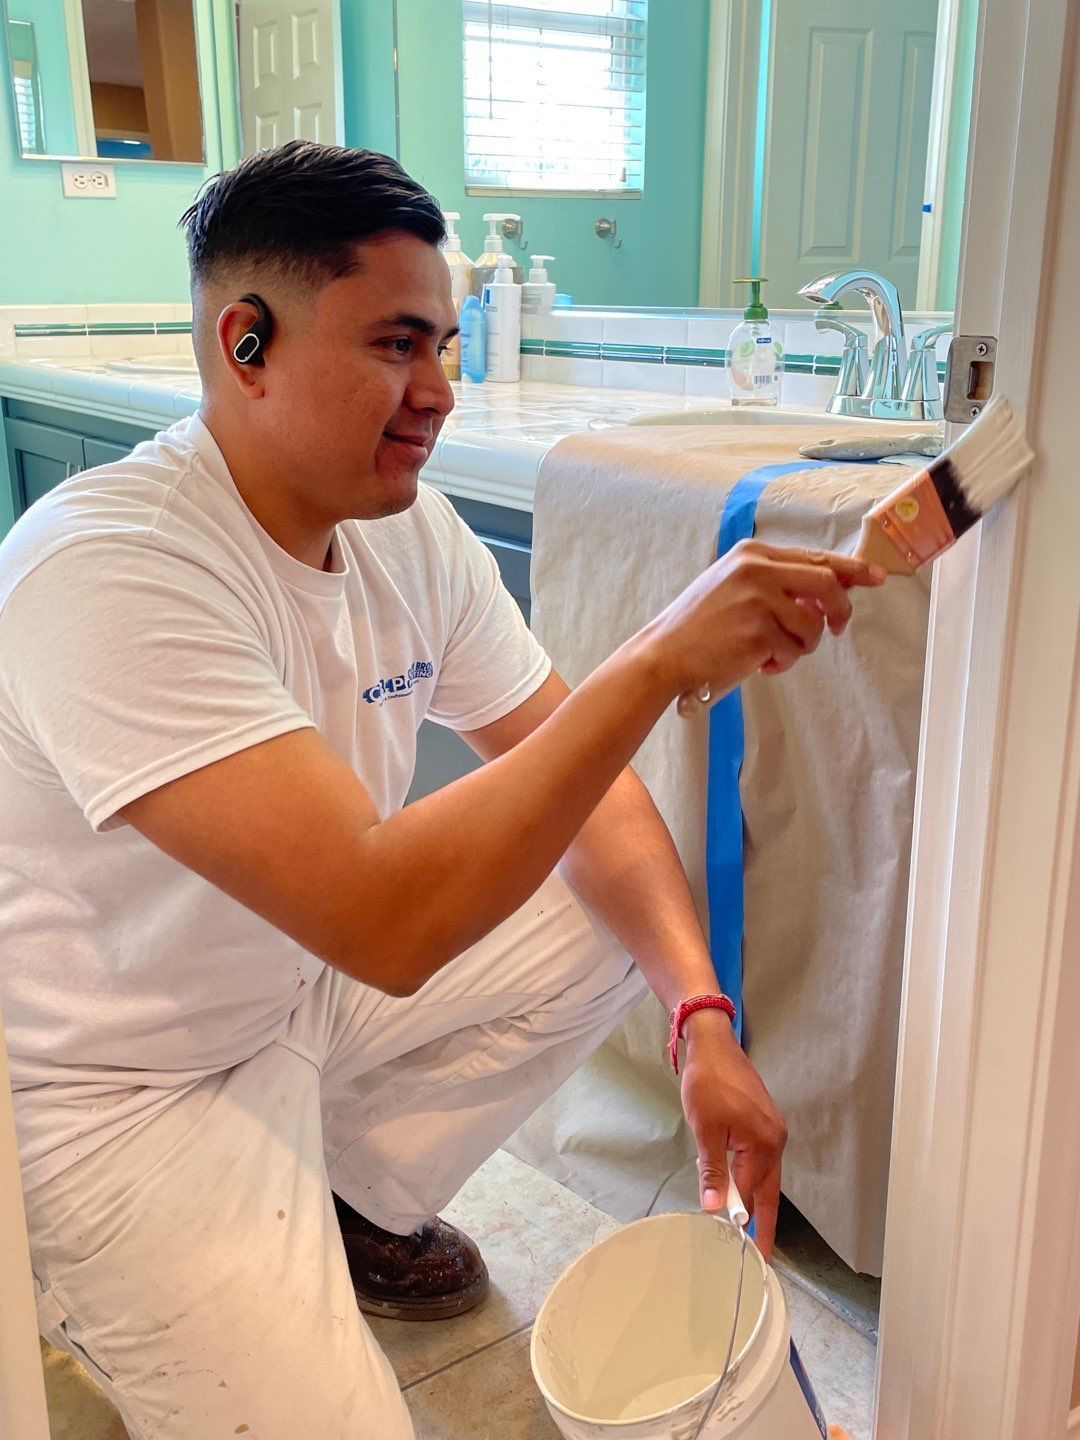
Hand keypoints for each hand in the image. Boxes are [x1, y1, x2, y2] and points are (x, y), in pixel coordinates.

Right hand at [647, 540, 885, 700]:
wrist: (663, 655)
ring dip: (802, 645)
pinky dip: (783, 662)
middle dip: (840, 609)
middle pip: (826, 582)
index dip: (851, 568)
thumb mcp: (735, 587)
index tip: (875, 577)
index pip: (815, 556)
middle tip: (837, 629)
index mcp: (752, 554)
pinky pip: (794, 650)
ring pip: (813, 623)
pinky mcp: (758, 631)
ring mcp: (757, 599)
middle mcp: (756, 569)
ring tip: (774, 652)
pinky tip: (759, 664)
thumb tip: (830, 588)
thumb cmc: (699, 627)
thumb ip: (777, 582)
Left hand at [677, 1008, 785, 1259]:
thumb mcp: (705, 1129)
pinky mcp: (764, 1123)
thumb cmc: (707, 1084)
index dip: (743, 1219)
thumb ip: (712, 1170)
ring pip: (763, 1174)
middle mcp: (776, 1140)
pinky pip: (759, 1159)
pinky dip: (749, 1176)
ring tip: (744, 1225)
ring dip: (752, 1196)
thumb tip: (714, 1208)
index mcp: (764, 1144)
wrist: (713, 1046)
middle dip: (762, 1220)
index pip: (753, 1192)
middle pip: (768, 1189)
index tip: (748, 1251)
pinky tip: (737, 1187)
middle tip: (760, 1253)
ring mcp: (772, 1130)